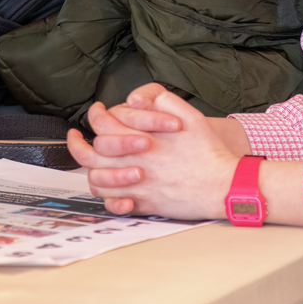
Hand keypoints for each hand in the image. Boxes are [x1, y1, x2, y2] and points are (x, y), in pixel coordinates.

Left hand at [66, 87, 240, 219]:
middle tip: (75, 137)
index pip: (104, 124)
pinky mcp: (147, 204)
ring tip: (91, 164)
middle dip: (77, 143)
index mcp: (142, 139)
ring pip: (99, 180)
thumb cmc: (210, 152)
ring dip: (92, 170)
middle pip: (91, 153)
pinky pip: (116, 205)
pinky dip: (110, 200)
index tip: (96, 112)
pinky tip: (112, 193)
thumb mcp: (190, 116)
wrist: (228, 185)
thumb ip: (162, 101)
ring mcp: (139, 185)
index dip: (95, 115)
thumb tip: (135, 98)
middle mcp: (135, 162)